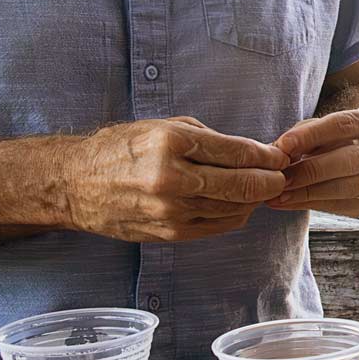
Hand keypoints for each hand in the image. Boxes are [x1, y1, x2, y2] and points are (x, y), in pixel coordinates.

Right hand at [62, 117, 290, 242]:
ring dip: (254, 200)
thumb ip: (209, 139)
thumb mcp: (163, 126)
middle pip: (243, 185)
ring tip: (262, 189)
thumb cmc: (121, 148)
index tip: (281, 156)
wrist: (76, 185)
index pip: (238, 152)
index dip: (268, 156)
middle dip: (271, 180)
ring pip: (234, 209)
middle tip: (281, 175)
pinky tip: (239, 205)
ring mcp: (171, 210)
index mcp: (172, 143)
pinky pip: (217, 226)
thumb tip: (252, 151)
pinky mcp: (169, 233)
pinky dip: (235, 216)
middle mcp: (173, 178)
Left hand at [270, 106, 358, 214]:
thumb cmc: (340, 135)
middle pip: (349, 160)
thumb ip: (307, 134)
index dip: (311, 135)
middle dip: (309, 170)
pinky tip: (288, 202)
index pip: (345, 125)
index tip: (282, 145)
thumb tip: (279, 152)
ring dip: (308, 192)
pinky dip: (311, 204)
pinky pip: (342, 205)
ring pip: (347, 187)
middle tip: (279, 178)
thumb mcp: (328, 125)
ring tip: (278, 195)